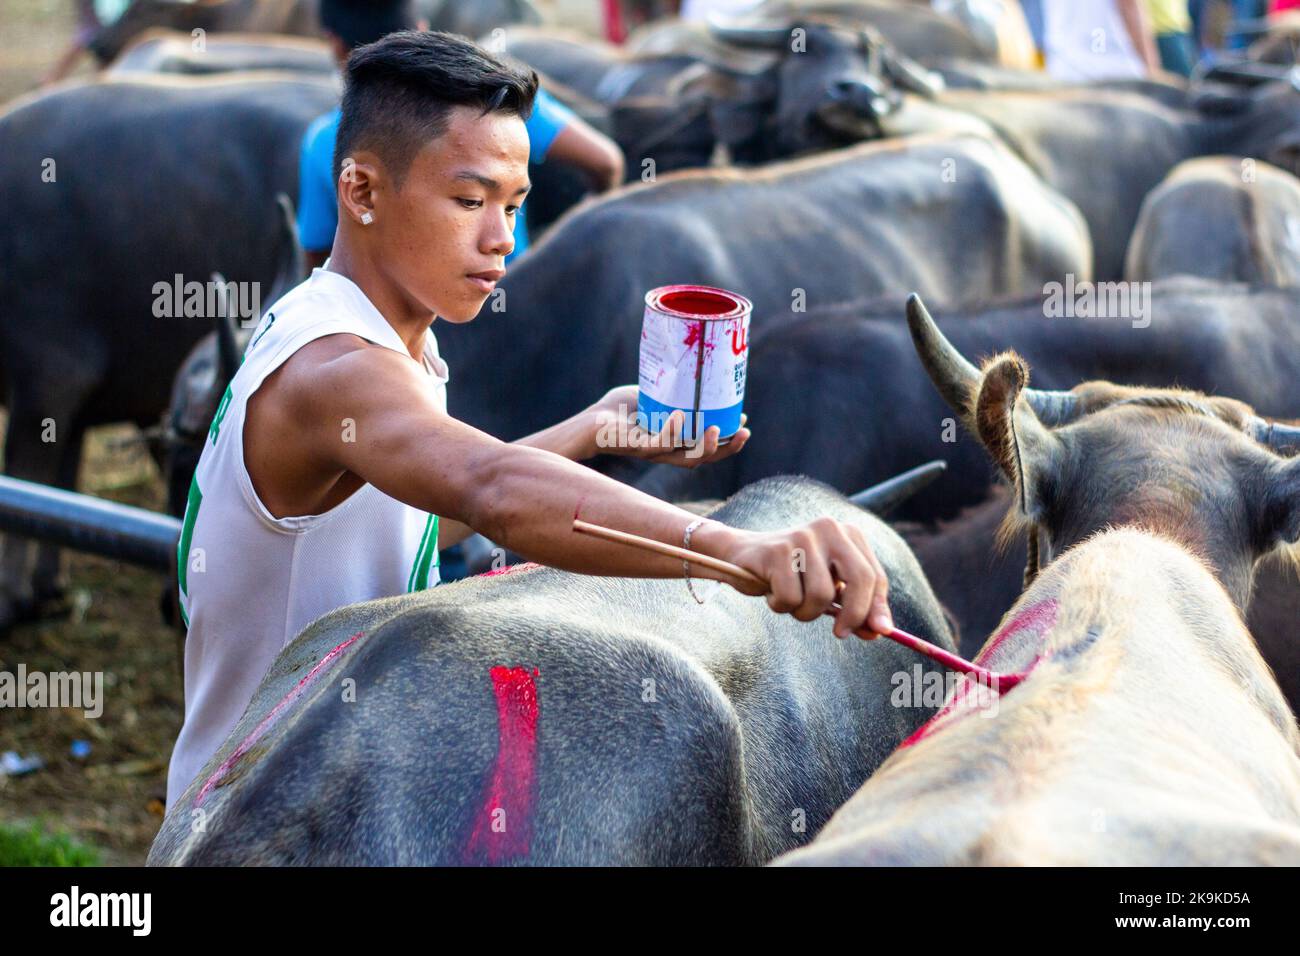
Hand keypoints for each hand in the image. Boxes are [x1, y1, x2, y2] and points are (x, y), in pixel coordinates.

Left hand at [588, 385, 750, 468]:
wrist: (589, 421)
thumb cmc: (617, 410)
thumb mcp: (653, 393)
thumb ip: (672, 386)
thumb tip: (695, 368)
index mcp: (674, 443)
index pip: (707, 447)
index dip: (728, 440)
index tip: (744, 422)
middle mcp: (668, 452)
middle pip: (705, 458)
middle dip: (729, 448)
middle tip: (745, 433)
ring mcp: (654, 452)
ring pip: (688, 459)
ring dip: (708, 448)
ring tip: (721, 430)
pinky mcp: (637, 447)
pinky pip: (659, 444)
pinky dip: (671, 431)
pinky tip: (680, 415)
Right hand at [697, 518, 892, 638]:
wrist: (742, 555)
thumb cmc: (792, 576)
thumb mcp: (828, 588)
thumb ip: (855, 606)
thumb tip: (880, 631)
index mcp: (848, 533)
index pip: (875, 575)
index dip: (877, 608)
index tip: (877, 633)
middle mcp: (829, 528)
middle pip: (859, 579)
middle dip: (853, 614)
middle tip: (840, 633)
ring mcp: (803, 537)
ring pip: (822, 595)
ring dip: (805, 612)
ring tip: (791, 601)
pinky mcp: (777, 550)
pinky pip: (791, 597)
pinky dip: (781, 605)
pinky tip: (771, 592)